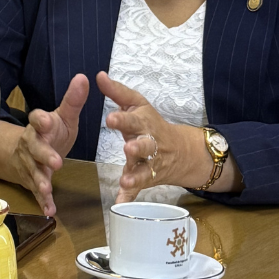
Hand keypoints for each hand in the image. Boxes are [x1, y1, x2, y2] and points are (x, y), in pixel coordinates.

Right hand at [9, 74, 88, 217]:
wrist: (29, 150)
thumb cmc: (51, 132)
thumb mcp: (64, 116)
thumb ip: (73, 100)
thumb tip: (83, 77)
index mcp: (39, 126)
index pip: (36, 119)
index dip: (41, 121)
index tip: (48, 121)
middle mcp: (31, 143)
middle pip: (34, 148)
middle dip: (43, 154)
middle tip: (56, 162)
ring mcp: (30, 163)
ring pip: (33, 171)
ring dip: (40, 180)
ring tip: (47, 187)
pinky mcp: (32, 180)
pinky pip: (36, 191)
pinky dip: (42, 200)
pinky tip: (49, 209)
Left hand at [99, 72, 209, 199]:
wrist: (180, 151)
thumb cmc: (150, 123)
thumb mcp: (136, 105)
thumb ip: (117, 92)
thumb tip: (98, 75)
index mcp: (144, 123)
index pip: (133, 120)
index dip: (123, 120)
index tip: (110, 120)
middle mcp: (150, 143)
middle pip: (146, 145)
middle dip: (138, 147)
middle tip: (128, 148)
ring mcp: (150, 163)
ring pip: (145, 169)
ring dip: (137, 175)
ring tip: (126, 180)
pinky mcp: (147, 178)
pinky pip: (139, 189)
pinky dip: (130, 196)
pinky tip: (120, 203)